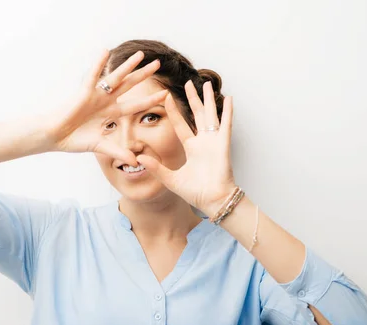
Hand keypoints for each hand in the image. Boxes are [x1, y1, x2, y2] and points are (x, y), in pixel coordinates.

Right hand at [47, 49, 167, 165]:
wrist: (55, 136)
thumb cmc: (74, 140)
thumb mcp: (101, 147)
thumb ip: (118, 152)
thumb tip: (135, 162)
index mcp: (111, 113)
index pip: (135, 105)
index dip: (150, 100)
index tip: (166, 95)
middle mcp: (106, 101)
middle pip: (129, 85)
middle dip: (143, 75)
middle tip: (158, 64)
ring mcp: (95, 95)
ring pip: (115, 77)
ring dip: (128, 66)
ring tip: (140, 54)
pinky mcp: (84, 92)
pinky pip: (93, 76)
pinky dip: (99, 64)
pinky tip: (106, 51)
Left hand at [136, 80, 235, 215]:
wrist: (212, 200)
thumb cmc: (195, 192)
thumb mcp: (170, 179)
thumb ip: (156, 168)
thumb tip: (138, 158)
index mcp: (192, 148)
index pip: (181, 125)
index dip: (175, 111)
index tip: (166, 97)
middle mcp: (203, 142)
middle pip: (197, 114)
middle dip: (193, 98)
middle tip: (189, 83)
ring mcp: (214, 141)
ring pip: (211, 114)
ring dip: (209, 99)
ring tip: (207, 83)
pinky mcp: (223, 144)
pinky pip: (226, 124)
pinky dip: (227, 112)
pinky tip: (229, 98)